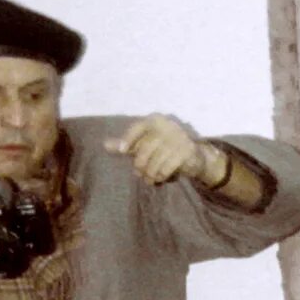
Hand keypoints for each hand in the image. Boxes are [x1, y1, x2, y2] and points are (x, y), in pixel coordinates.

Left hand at [107, 115, 225, 186]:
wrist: (194, 156)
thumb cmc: (164, 149)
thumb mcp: (144, 145)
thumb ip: (126, 144)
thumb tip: (105, 145)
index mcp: (155, 120)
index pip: (138, 127)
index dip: (128, 139)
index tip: (122, 152)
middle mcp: (168, 126)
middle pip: (145, 148)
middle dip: (140, 165)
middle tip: (140, 174)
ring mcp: (179, 138)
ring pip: (156, 160)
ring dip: (150, 174)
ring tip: (149, 180)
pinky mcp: (187, 151)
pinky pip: (167, 167)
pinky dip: (161, 176)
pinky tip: (160, 179)